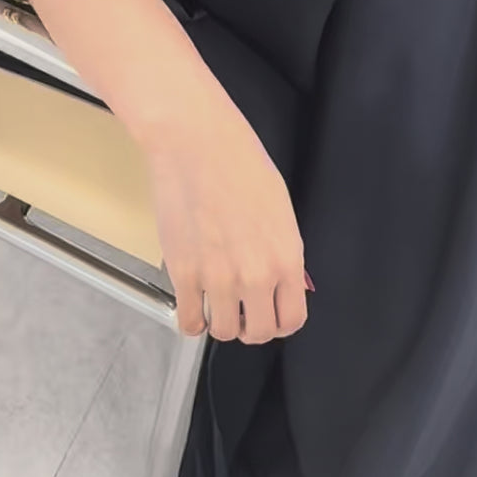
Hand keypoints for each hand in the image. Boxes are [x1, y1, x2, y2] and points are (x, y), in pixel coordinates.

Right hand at [144, 95, 310, 344]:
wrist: (197, 143)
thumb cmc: (239, 162)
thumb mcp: (279, 207)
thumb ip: (281, 250)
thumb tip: (279, 280)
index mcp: (286, 257)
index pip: (292, 319)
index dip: (279, 321)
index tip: (269, 314)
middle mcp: (256, 275)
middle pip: (258, 333)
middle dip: (251, 325)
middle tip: (241, 309)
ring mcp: (218, 278)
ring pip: (223, 332)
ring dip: (220, 321)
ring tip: (215, 301)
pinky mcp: (184, 274)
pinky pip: (189, 322)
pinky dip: (191, 320)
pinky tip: (193, 303)